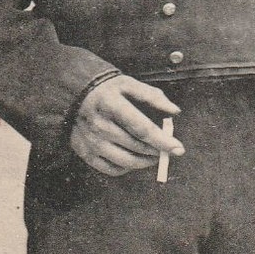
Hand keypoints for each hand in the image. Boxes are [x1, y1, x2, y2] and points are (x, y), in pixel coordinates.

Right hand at [70, 74, 184, 175]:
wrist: (76, 94)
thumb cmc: (109, 89)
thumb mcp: (129, 84)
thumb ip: (153, 96)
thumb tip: (174, 111)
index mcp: (112, 104)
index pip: (142, 128)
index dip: (162, 141)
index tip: (178, 148)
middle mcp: (99, 125)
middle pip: (135, 146)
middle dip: (156, 150)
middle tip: (167, 149)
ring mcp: (91, 141)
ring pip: (125, 161)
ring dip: (144, 162)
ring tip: (154, 156)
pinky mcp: (85, 153)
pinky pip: (110, 169)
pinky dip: (126, 168)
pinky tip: (134, 160)